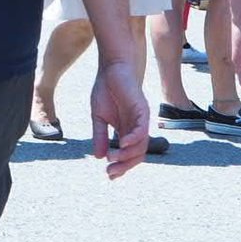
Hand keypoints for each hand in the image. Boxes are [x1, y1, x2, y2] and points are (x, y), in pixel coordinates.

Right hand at [88, 58, 149, 179]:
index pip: (128, 154)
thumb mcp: (98, 116)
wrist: (113, 67)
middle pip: (136, 155)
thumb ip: (100, 135)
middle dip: (124, 166)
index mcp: (126, 130)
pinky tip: (123, 144)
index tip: (108, 174)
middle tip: (111, 172)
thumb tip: (99, 157)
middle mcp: (136, 129)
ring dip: (128, 156)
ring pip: (140, 146)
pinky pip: (142, 130)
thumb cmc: (106, 88)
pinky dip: (134, 139)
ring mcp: (141, 121)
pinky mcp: (143, 111)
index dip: (120, 166)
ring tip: (113, 159)